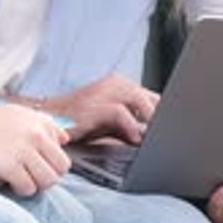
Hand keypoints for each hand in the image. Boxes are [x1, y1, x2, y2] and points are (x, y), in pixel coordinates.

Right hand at [0, 104, 69, 196]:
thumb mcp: (14, 115)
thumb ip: (40, 124)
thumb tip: (65, 138)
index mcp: (38, 120)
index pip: (62, 148)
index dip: (48, 160)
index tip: (32, 162)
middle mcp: (35, 132)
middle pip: (61, 167)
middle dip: (47, 176)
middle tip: (29, 177)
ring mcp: (24, 148)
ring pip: (48, 180)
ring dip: (34, 185)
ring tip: (19, 180)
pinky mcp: (10, 165)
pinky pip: (29, 188)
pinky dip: (20, 190)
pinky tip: (7, 182)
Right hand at [43, 75, 158, 144]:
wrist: (48, 120)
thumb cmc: (81, 123)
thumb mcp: (112, 122)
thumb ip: (133, 124)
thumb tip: (158, 138)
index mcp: (122, 85)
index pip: (156, 98)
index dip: (167, 116)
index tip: (175, 132)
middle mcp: (115, 83)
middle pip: (153, 98)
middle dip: (163, 119)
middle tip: (169, 138)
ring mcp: (104, 91)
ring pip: (141, 100)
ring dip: (151, 121)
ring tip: (156, 139)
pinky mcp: (93, 105)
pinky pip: (119, 112)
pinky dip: (130, 126)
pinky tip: (135, 139)